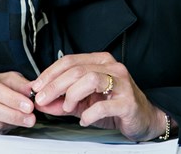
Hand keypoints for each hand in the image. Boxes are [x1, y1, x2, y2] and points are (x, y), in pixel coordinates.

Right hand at [0, 67, 36, 140]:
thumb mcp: (4, 78)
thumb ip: (19, 84)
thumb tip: (32, 89)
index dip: (11, 99)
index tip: (28, 106)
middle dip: (12, 115)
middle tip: (30, 118)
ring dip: (9, 123)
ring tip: (21, 119)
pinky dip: (1, 131)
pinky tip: (7, 123)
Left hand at [30, 52, 167, 141]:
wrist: (143, 118)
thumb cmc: (114, 106)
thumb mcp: (84, 103)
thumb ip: (62, 102)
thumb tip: (42, 103)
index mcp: (100, 62)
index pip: (69, 61)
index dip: (50, 73)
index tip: (37, 86)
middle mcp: (112, 68)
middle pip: (77, 70)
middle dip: (55, 85)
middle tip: (43, 99)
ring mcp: (121, 83)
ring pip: (90, 79)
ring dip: (72, 95)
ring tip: (68, 108)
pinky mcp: (128, 102)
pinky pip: (103, 105)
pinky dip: (89, 114)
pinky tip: (84, 120)